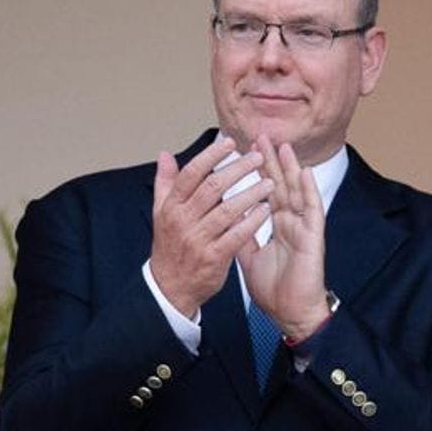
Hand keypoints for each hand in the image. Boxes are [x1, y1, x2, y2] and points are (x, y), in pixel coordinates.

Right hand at [148, 138, 271, 315]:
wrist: (170, 287)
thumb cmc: (171, 247)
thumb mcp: (161, 214)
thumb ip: (165, 183)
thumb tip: (165, 154)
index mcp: (171, 207)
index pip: (191, 174)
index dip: (211, 156)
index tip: (230, 142)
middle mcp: (183, 220)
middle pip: (212, 187)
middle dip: (237, 169)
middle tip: (258, 158)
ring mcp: (198, 239)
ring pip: (227, 210)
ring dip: (251, 193)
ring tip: (270, 182)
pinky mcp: (214, 257)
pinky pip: (237, 235)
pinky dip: (253, 221)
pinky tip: (267, 210)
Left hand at [238, 137, 329, 338]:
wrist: (291, 314)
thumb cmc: (275, 290)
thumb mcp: (249, 257)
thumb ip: (241, 234)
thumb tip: (229, 215)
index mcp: (277, 226)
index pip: (266, 191)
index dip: (257, 171)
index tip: (246, 149)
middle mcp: (291, 223)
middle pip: (280, 185)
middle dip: (271, 160)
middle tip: (262, 135)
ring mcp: (304, 228)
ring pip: (296, 192)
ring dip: (290, 167)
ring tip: (283, 144)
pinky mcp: (313, 238)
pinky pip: (312, 210)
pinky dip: (308, 190)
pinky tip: (304, 172)